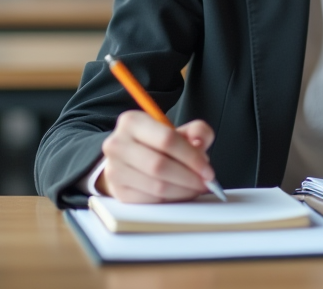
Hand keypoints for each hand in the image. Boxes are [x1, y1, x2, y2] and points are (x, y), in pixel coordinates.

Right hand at [98, 112, 216, 202]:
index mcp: (132, 121)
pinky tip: (179, 194)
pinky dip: (170, 200)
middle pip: (160, 165)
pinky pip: (150, 200)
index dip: (191, 157)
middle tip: (205, 183)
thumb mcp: (179, 130)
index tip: (208, 170)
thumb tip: (199, 143)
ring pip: (156, 186)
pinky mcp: (118, 191)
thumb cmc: (157, 144)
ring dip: (183, 191)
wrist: (129, 159)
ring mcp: (114, 169)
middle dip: (189, 177)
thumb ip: (197, 131)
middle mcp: (117, 144)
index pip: (166, 139)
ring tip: (195, 188)